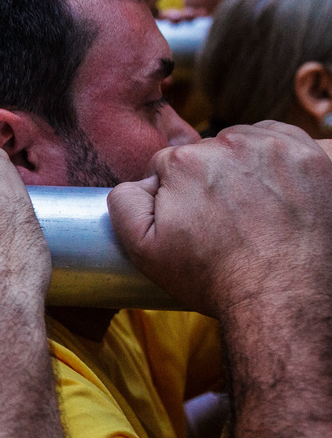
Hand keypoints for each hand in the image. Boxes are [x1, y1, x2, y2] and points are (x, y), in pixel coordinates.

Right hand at [108, 121, 331, 318]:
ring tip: (250, 204)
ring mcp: (278, 149)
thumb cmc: (212, 276)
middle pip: (209, 149)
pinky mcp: (314, 158)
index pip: (170, 162)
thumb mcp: (143, 249)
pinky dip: (279, 158)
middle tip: (223, 217)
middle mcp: (231, 145)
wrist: (282, 297)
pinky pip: (287, 140)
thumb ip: (124, 204)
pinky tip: (275, 189)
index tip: (191, 218)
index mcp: (185, 162)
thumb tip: (139, 180)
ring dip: (244, 163)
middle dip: (210, 175)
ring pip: (247, 142)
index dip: (175, 191)